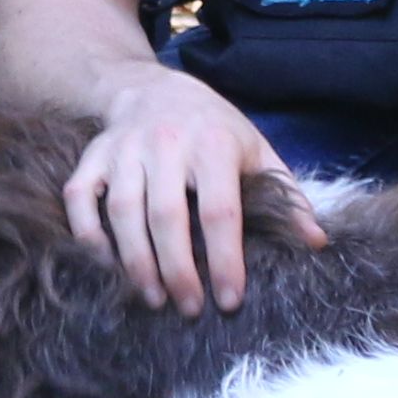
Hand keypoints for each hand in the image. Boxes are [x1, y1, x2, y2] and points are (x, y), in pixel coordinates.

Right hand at [57, 68, 312, 311]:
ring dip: (136, 262)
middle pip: (167, 217)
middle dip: (178, 270)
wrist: (152, 88)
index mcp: (214, 145)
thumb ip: (286, 195)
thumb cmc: (213, 129)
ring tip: (153, 297)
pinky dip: (88, 235)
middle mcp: (166, 143)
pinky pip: (81, 199)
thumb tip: (315, 241)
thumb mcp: (256, 151)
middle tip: (189, 309)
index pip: (220, 212)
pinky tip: (107, 265)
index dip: (226, 260)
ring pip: (123, 212)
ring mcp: (125, 149)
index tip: (230, 300)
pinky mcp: (94, 156)